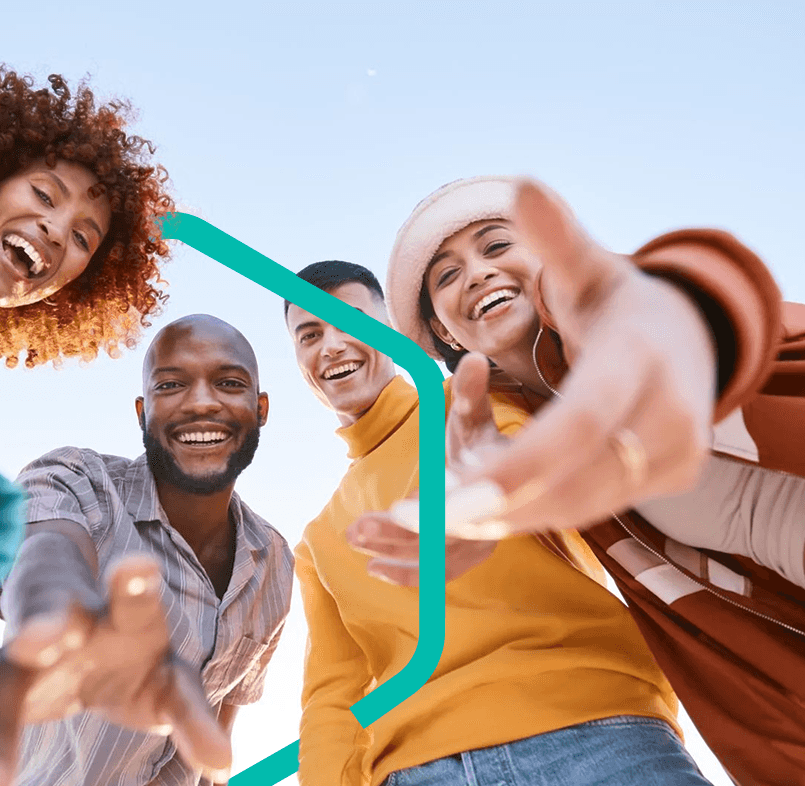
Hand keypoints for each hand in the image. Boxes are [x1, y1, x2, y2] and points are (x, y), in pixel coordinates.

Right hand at [0, 553, 231, 785]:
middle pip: (47, 616)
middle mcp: (62, 621)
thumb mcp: (168, 680)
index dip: (135, 581)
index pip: (133, 596)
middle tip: (36, 639)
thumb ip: (191, 715)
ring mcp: (15, 650)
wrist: (65, 619)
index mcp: (122, 616)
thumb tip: (223, 762)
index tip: (137, 565)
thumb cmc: (129, 651)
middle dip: (41, 626)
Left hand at [347, 354, 502, 583]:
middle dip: (398, 534)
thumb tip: (473, 360)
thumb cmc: (483, 441)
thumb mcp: (476, 416)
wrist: (514, 474)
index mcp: (498, 484)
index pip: (469, 504)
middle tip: (354, 531)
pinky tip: (374, 570)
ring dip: (395, 553)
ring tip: (354, 539)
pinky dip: (409, 575)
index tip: (392, 511)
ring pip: (440, 556)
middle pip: (447, 535)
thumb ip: (472, 393)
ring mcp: (485, 540)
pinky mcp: (472, 554)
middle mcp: (494, 518)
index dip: (433, 513)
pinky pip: (441, 572)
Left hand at [445, 180, 715, 537]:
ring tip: (430, 524)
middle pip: (577, 481)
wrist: (691, 336)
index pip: (581, 424)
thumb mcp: (590, 266)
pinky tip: (474, 518)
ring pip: (580, 505)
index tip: (461, 498)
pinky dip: (531, 515)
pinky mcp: (665, 480)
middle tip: (418, 522)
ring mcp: (675, 457)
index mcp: (644, 359)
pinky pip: (589, 508)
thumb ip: (556, 237)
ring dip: (505, 519)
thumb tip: (522, 186)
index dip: (523, 466)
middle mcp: (671, 417)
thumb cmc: (619, 302)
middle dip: (497, 508)